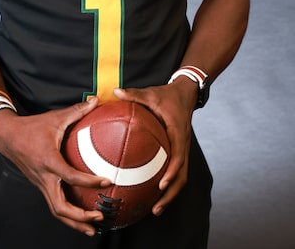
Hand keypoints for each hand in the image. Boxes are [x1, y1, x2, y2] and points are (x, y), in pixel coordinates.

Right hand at [0, 97, 111, 235]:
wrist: (7, 136)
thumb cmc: (31, 127)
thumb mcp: (55, 117)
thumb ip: (77, 110)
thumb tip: (96, 100)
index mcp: (49, 161)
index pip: (70, 177)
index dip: (90, 181)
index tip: (107, 182)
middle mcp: (44, 177)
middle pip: (60, 207)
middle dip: (80, 217)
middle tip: (99, 217)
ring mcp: (40, 184)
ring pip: (56, 211)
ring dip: (74, 222)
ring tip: (93, 228)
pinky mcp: (40, 186)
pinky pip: (53, 204)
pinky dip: (67, 214)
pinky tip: (80, 216)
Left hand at [114, 79, 196, 215]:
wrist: (185, 93)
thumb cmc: (168, 95)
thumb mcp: (151, 93)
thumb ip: (134, 94)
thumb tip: (115, 91)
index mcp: (178, 133)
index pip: (178, 156)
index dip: (172, 172)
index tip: (161, 185)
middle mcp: (183, 145)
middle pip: (182, 176)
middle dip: (170, 195)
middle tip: (155, 209)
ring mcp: (182, 150)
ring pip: (181, 178)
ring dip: (170, 195)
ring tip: (155, 209)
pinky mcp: (178, 151)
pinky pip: (175, 171)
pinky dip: (167, 184)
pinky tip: (152, 192)